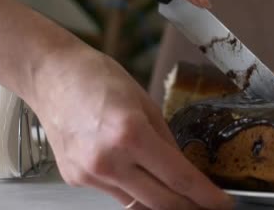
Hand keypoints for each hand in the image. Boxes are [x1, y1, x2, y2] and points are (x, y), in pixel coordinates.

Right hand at [30, 46, 231, 208]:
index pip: (179, 177)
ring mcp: (89, 173)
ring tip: (177, 193)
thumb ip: (166, 140)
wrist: (51, 76)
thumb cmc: (97, 78)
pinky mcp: (76, 179)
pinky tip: (139, 175)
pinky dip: (133, 189)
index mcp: (131, 134)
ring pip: (136, 204)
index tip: (222, 203)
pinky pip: (114, 193)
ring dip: (161, 201)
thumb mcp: (145, 103)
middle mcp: (108, 160)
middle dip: (188, 207)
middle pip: (160, 202)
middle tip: (205, 204)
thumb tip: (183, 169)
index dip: (205, 195)